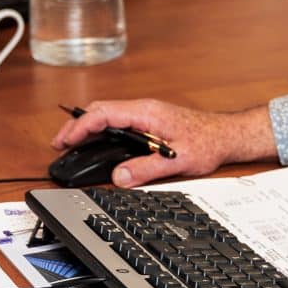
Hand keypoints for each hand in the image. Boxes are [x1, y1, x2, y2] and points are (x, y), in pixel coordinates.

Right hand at [50, 100, 275, 186]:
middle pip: (100, 110)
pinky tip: (95, 142)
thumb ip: (147, 168)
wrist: (227, 135)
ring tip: (70, 144)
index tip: (65, 140)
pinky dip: (100, 129)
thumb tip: (119, 177)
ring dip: (87, 127)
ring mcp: (145, 114)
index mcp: (147, 113)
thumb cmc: (208, 142)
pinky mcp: (148, 121)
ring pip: (107, 114)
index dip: (80, 126)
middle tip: (60, 144)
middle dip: (76, 125)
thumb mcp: (178, 161)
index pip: (104, 113)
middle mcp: (144, 109)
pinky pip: (117, 120)